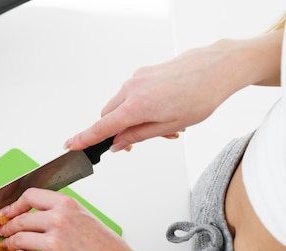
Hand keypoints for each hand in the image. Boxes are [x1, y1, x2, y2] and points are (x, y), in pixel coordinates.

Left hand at [0, 188, 137, 250]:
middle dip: (9, 227)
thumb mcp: (84, 215)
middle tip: (5, 232)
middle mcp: (59, 221)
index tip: (8, 212)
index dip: (15, 205)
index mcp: (67, 205)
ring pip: (17, 239)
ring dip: (12, 243)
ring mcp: (54, 244)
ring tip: (12, 246)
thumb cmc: (105, 247)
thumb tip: (31, 212)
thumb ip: (59, 211)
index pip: (29, 196)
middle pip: (20, 220)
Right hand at [65, 39, 252, 151]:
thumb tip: (119, 144)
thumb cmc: (201, 95)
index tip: (70, 145)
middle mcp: (131, 89)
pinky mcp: (145, 73)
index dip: (84, 139)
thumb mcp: (169, 125)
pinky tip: (163, 111)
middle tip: (135, 143)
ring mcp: (137, 79)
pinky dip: (140, 106)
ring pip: (122, 106)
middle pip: (109, 116)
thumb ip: (138, 136)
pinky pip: (133, 94)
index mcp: (136, 106)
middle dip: (117, 131)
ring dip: (132, 119)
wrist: (218, 67)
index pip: (101, 127)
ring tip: (163, 127)